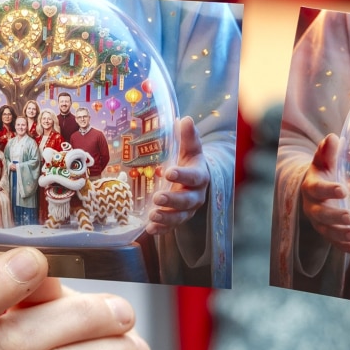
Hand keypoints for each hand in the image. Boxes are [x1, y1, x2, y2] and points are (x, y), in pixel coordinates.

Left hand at [145, 116, 207, 232]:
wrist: (195, 179)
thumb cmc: (189, 160)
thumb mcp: (190, 147)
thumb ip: (187, 136)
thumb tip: (185, 119)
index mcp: (199, 175)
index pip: (194, 176)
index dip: (183, 175)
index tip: (169, 172)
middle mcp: (196, 194)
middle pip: (188, 201)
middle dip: (173, 201)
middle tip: (158, 198)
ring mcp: (188, 209)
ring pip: (180, 216)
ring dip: (166, 218)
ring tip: (152, 217)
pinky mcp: (179, 218)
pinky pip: (172, 227)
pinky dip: (161, 229)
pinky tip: (150, 230)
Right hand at [299, 133, 349, 249]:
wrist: (314, 189)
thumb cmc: (322, 172)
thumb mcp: (324, 160)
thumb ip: (327, 151)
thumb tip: (332, 137)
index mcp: (311, 186)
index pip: (317, 189)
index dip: (328, 190)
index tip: (343, 190)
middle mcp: (312, 206)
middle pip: (320, 214)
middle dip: (335, 217)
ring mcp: (318, 221)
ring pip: (326, 230)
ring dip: (340, 235)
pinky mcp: (326, 231)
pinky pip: (332, 241)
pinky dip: (343, 246)